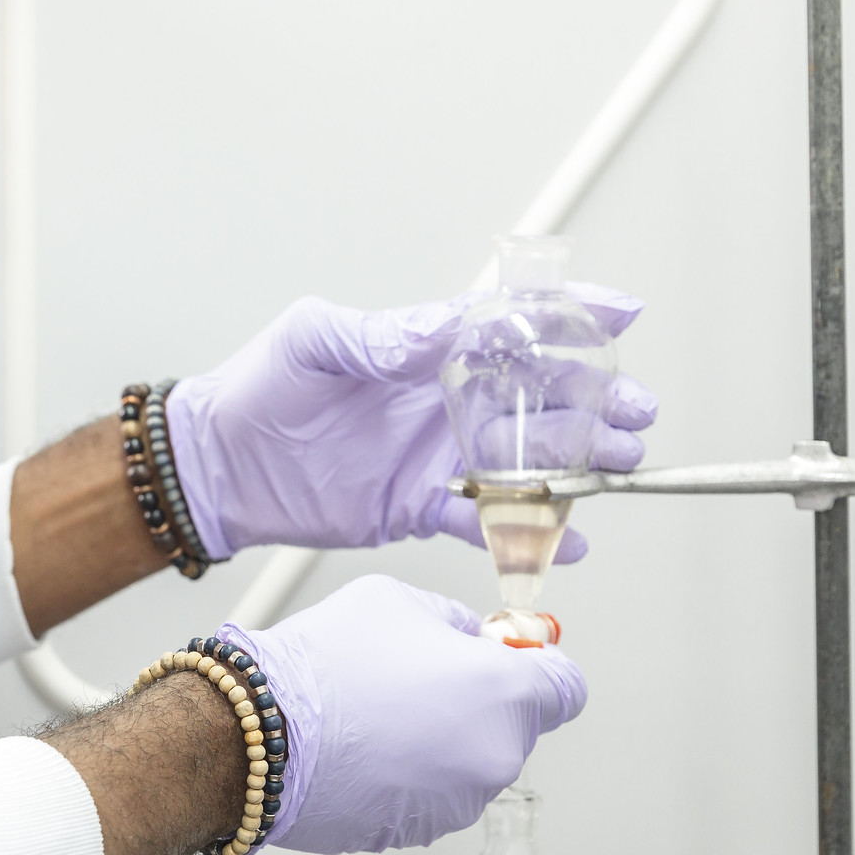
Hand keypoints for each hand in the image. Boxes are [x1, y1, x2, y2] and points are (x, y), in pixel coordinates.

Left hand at [165, 290, 656, 557]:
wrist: (218, 464)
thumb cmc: (257, 389)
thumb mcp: (311, 342)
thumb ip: (375, 335)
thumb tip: (436, 327)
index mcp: (424, 348)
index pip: (509, 325)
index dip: (569, 316)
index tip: (623, 312)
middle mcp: (444, 400)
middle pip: (540, 396)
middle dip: (596, 402)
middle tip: (636, 414)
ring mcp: (439, 454)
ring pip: (528, 459)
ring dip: (577, 465)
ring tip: (618, 470)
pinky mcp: (422, 505)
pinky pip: (487, 520)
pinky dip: (529, 533)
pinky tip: (568, 542)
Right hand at [224, 576, 586, 853]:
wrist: (259, 732)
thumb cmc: (323, 663)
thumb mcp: (397, 600)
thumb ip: (452, 621)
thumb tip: (470, 639)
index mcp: (503, 692)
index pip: (567, 688)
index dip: (540, 669)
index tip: (513, 661)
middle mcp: (494, 754)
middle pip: (513, 725)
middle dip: (476, 702)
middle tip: (415, 679)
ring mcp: (458, 800)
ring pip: (469, 761)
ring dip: (440, 741)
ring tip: (376, 715)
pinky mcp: (420, 830)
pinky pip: (431, 793)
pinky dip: (409, 775)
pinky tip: (362, 751)